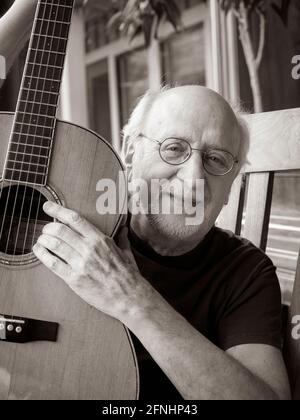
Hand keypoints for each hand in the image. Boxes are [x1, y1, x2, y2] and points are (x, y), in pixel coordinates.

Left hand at [32, 202, 153, 323]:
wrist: (129, 298)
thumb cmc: (129, 276)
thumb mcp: (127, 253)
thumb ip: (122, 239)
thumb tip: (124, 228)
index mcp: (101, 240)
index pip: (75, 219)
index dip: (58, 210)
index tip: (48, 206)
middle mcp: (89, 249)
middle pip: (61, 230)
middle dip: (49, 227)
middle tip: (46, 229)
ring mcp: (81, 264)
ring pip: (55, 245)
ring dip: (44, 240)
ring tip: (41, 239)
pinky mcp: (74, 279)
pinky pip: (53, 264)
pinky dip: (43, 255)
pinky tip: (38, 251)